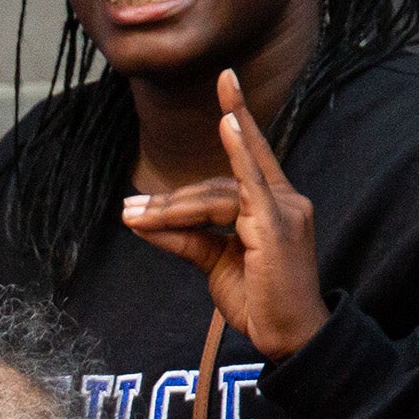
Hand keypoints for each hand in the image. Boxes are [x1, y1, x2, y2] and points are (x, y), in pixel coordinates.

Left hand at [122, 67, 331, 360]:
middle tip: (131, 210)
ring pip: (216, 195)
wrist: (287, 339)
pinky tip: (227, 123)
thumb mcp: (215, 263)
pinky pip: (247, 185)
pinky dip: (238, 151)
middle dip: (172, 199)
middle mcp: (285, 199)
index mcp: (274, 205)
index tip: (225, 79)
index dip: (238, 114)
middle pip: (218, 183)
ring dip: (172, 207)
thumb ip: (187, 237)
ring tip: (136, 216)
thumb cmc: (259, 303)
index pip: (251, 154)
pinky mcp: (276, 223)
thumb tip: (146, 221)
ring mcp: (284, 209)